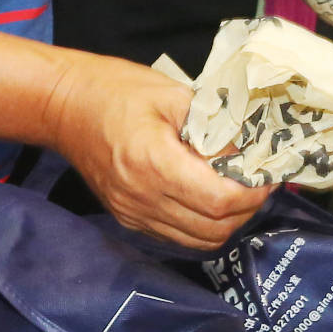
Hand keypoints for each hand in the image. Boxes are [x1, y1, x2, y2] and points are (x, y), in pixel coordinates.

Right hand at [47, 54, 272, 248]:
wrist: (63, 106)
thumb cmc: (116, 90)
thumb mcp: (173, 94)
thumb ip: (214, 124)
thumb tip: (251, 149)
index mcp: (154, 163)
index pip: (219, 200)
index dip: (253, 193)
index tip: (269, 175)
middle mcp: (142, 198)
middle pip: (213, 228)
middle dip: (246, 210)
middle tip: (260, 184)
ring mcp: (132, 213)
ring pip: (198, 241)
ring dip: (227, 222)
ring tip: (239, 192)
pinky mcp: (127, 218)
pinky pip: (176, 236)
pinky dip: (202, 225)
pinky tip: (210, 199)